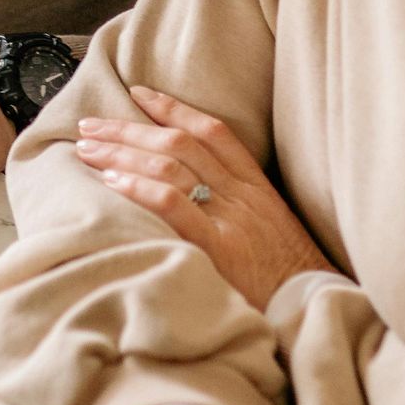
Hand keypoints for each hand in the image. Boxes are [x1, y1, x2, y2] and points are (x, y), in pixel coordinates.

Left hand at [74, 87, 327, 312]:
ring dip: (122, 154)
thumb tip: (192, 195)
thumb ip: (236, 210)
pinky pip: (175, 206)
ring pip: (171, 167)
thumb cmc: (290, 280)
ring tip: (88, 151)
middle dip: (130, 129)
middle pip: (180, 144)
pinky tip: (111, 183)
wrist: (316, 310)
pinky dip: (140, 189)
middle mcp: (243, 196)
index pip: (212, 132)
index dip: (173, 108)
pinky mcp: (221, 250)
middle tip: (91, 125)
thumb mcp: (270, 232)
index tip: (137, 94)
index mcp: (257, 188)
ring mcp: (232, 221)